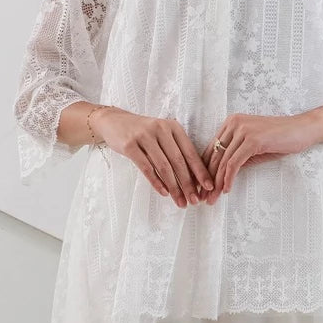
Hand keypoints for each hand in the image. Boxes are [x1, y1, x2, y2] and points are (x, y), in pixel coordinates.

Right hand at [94, 108, 214, 207]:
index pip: (190, 152)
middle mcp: (161, 129)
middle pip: (178, 161)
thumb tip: (193, 179)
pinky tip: (164, 192)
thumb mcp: (162, 135)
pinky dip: (156, 182)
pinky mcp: (130, 145)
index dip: (200, 171)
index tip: (209, 187)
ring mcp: (144, 136)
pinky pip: (146, 167)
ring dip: (174, 187)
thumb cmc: (143, 132)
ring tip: (180, 201)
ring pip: (163, 166)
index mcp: (173, 127)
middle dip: (188, 183)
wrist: (114, 121)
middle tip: (194, 200)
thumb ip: (176, 151)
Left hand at [200, 113, 313, 204]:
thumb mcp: (254, 148)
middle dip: (207, 179)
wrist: (302, 130)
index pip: (212, 149)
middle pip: (214, 155)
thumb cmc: (280, 139)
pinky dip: (228, 178)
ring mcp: (243, 130)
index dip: (204, 170)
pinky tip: (226, 190)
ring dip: (216, 183)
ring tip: (212, 199)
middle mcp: (234, 123)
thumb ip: (237, 156)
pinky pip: (234, 163)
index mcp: (231, 122)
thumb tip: (220, 176)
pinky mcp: (252, 140)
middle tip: (202, 197)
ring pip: (223, 161)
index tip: (201, 188)